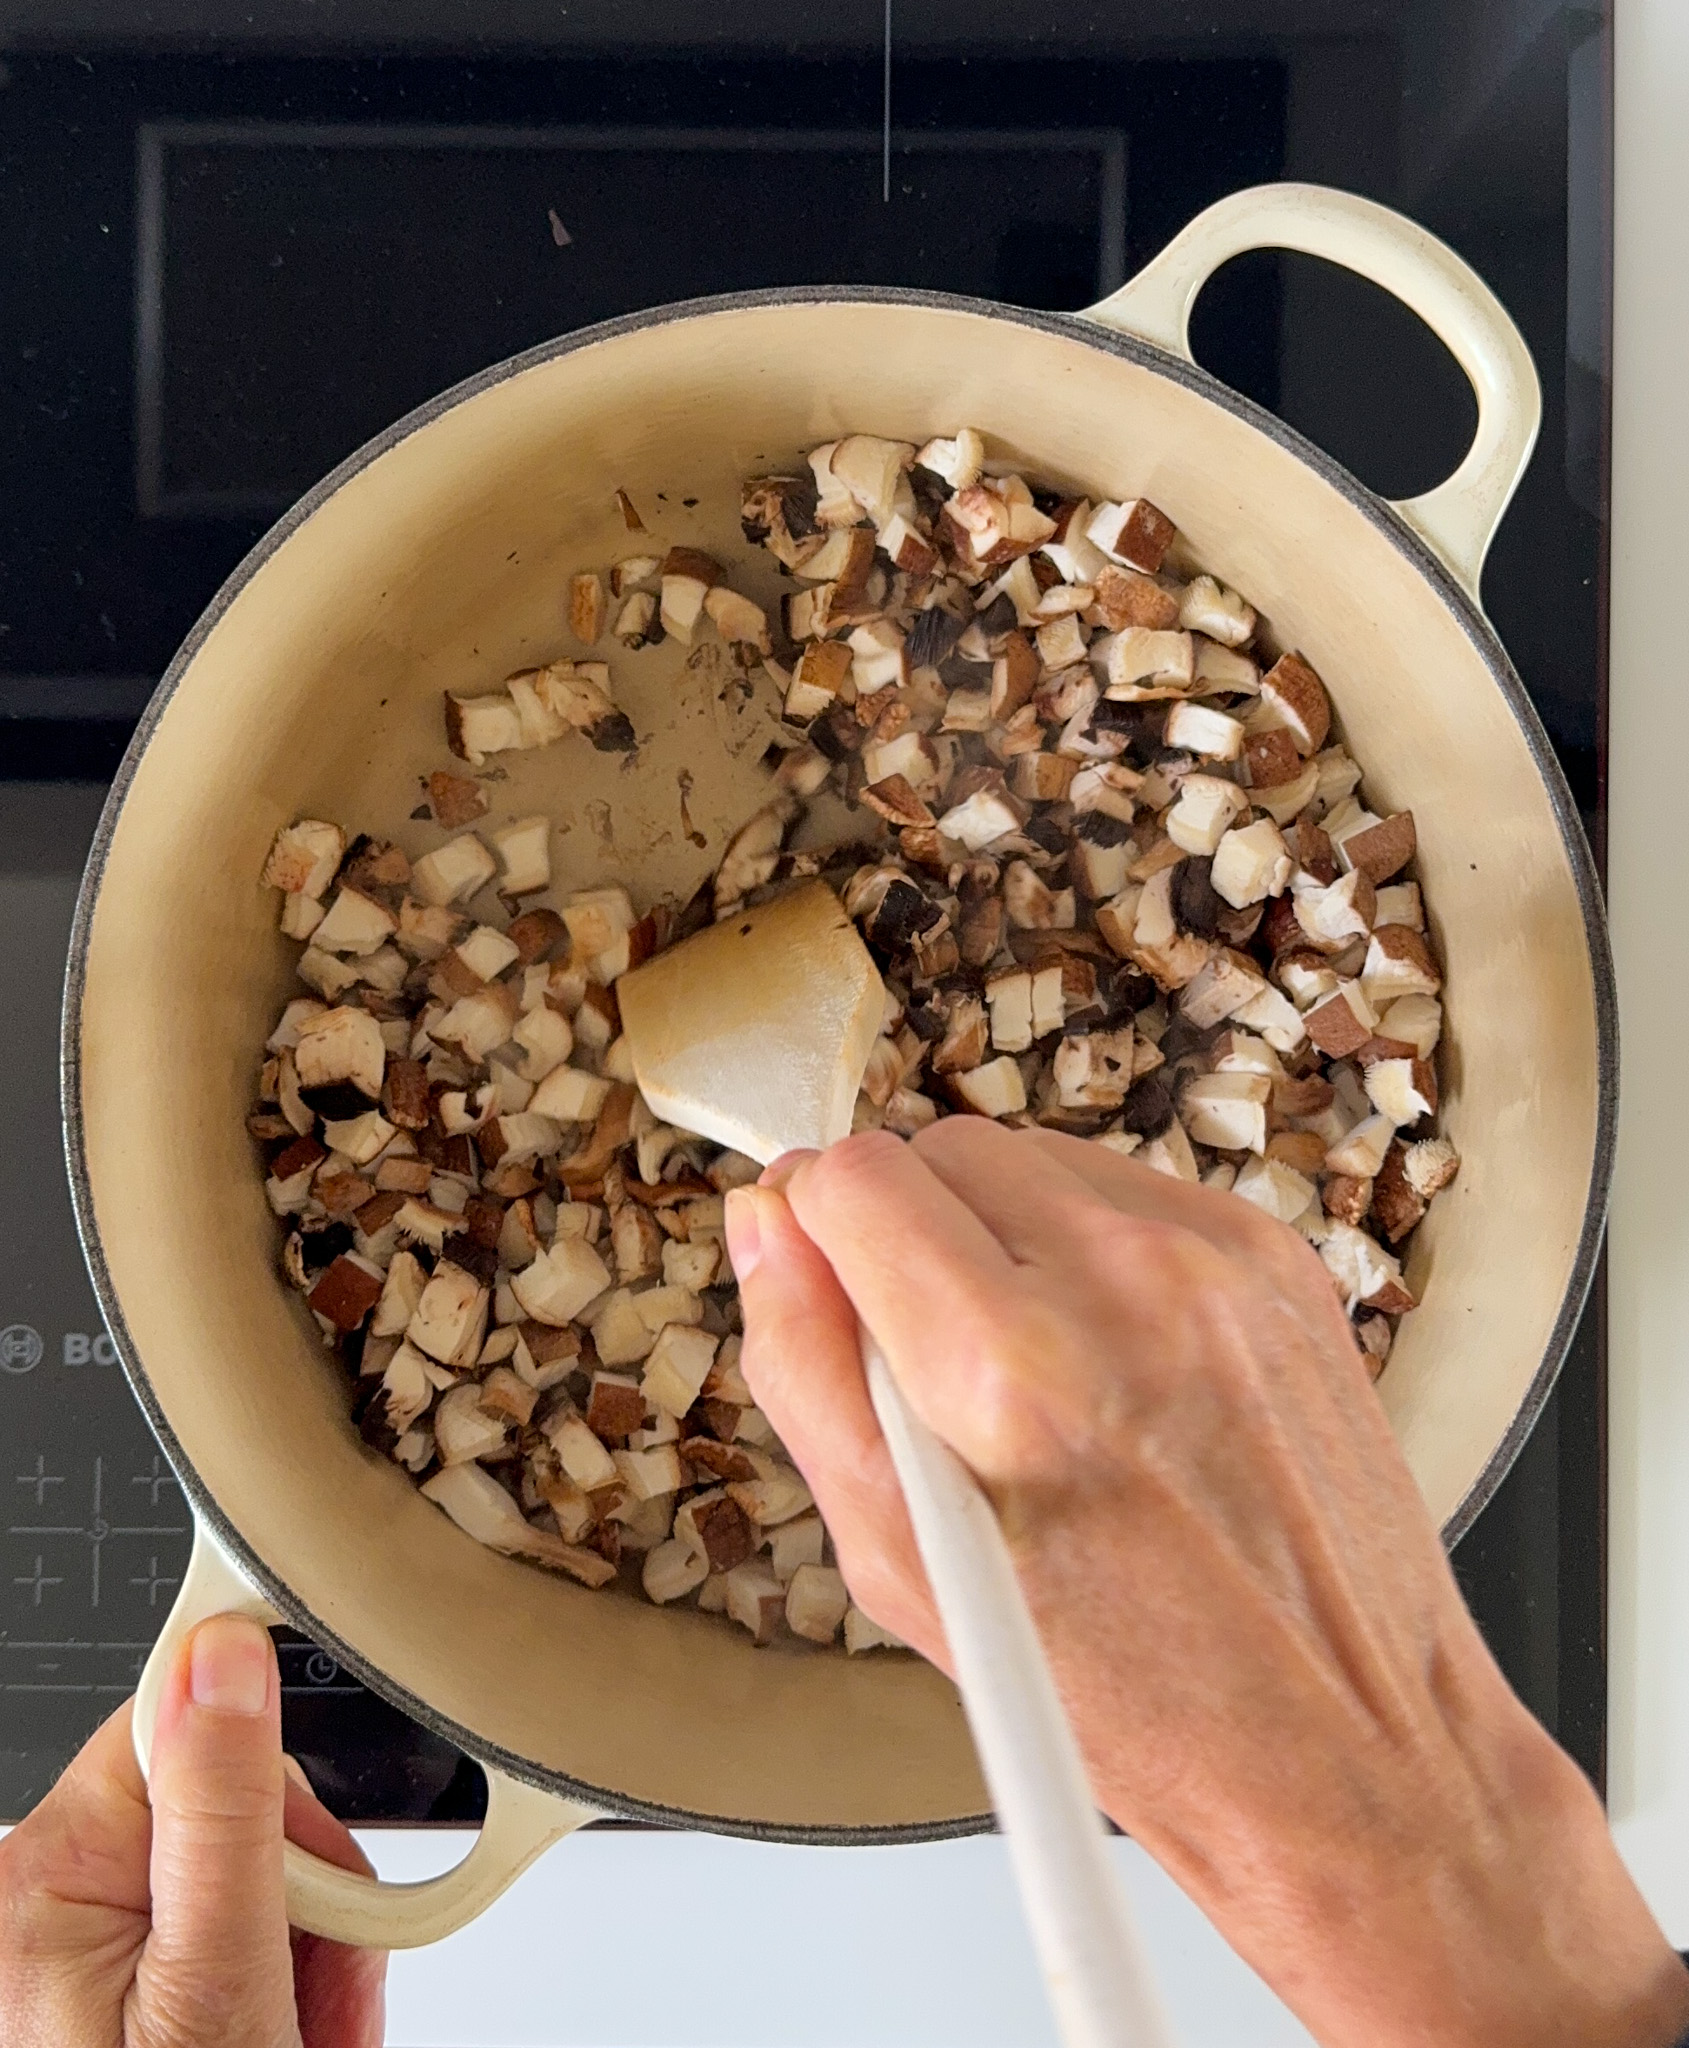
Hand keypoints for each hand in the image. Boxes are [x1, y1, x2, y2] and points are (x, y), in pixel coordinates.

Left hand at [0, 1613, 385, 2045]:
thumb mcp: (217, 1984)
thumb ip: (221, 1812)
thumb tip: (221, 1653)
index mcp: (51, 1869)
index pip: (194, 1726)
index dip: (281, 1799)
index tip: (318, 1877)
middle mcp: (45, 1896)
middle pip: (234, 1809)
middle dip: (305, 1900)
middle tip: (312, 2002)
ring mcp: (75, 1951)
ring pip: (248, 1874)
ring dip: (305, 1953)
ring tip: (302, 2037)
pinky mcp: (110, 1988)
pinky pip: (226, 1931)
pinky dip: (279, 1983)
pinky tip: (286, 2037)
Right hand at [727, 1123, 1688, 2047]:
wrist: (1344, 1739)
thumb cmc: (1126, 1691)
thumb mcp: (900, 1569)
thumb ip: (807, 1369)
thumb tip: (766, 1226)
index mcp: (1010, 1372)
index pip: (855, 1176)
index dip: (819, 1225)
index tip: (831, 1276)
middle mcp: (1124, 1284)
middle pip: (942, 1148)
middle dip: (907, 1230)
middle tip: (935, 1355)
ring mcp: (1219, 1260)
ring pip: (1037, 1157)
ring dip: (1002, 1231)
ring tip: (1034, 1369)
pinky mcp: (1282, 1259)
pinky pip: (1130, 1189)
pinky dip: (1094, 1248)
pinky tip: (1111, 1356)